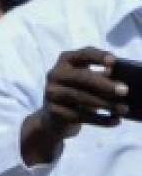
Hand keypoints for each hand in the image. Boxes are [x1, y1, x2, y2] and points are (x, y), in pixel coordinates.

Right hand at [20, 48, 129, 165]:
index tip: (114, 62)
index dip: (99, 57)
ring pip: (80, 98)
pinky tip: (114, 121)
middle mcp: (55, 74)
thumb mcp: (88, 80)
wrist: (54, 117)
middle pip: (81, 77)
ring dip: (104, 104)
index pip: (84, 54)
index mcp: (67, 60)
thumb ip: (101, 75)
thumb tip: (120, 82)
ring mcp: (51, 93)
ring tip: (123, 109)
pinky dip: (99, 119)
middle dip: (104, 85)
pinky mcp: (52, 111)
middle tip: (124, 91)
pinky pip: (79, 116)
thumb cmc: (78, 91)